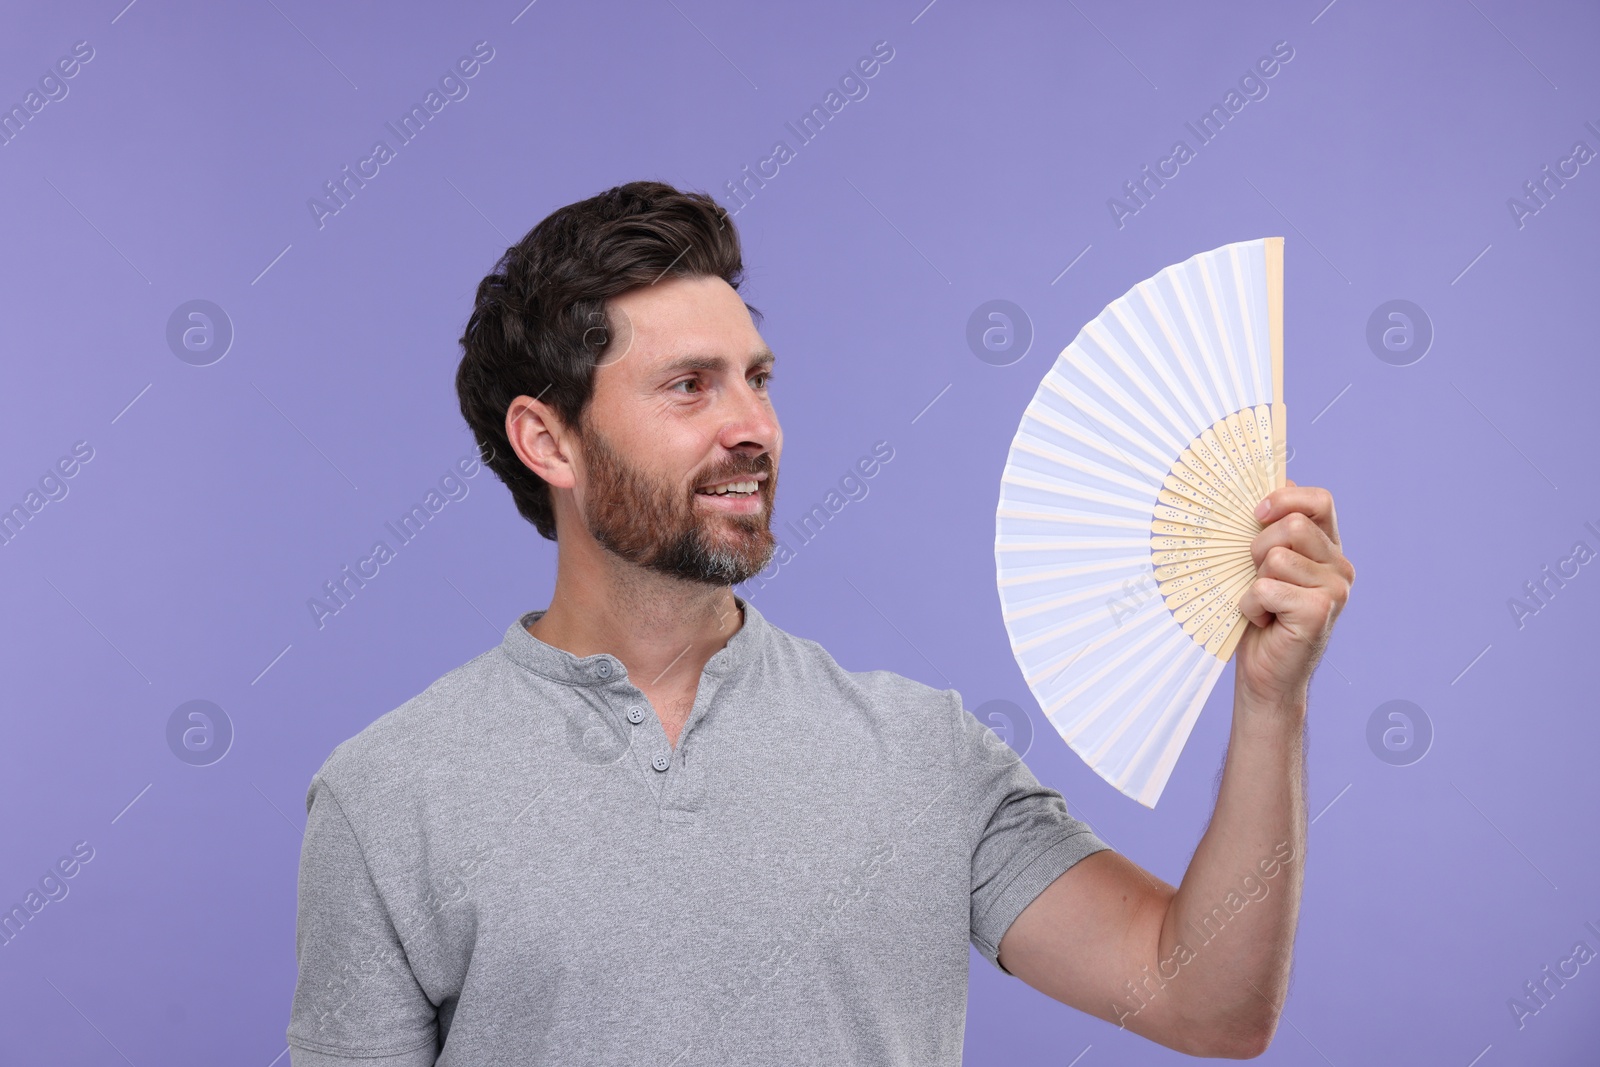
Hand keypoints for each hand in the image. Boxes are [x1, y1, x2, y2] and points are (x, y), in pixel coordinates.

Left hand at [1235, 480, 1354, 711]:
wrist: (1265, 675)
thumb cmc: (1261, 617)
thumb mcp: (1262, 566)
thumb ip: (1271, 530)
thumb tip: (1273, 482)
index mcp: (1328, 549)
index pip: (1319, 501)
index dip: (1285, 498)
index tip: (1256, 514)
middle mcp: (1339, 567)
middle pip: (1292, 525)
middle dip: (1258, 548)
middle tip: (1255, 577)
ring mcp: (1334, 590)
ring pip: (1276, 557)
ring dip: (1253, 582)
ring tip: (1262, 604)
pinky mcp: (1319, 611)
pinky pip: (1266, 588)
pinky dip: (1250, 605)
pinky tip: (1263, 621)